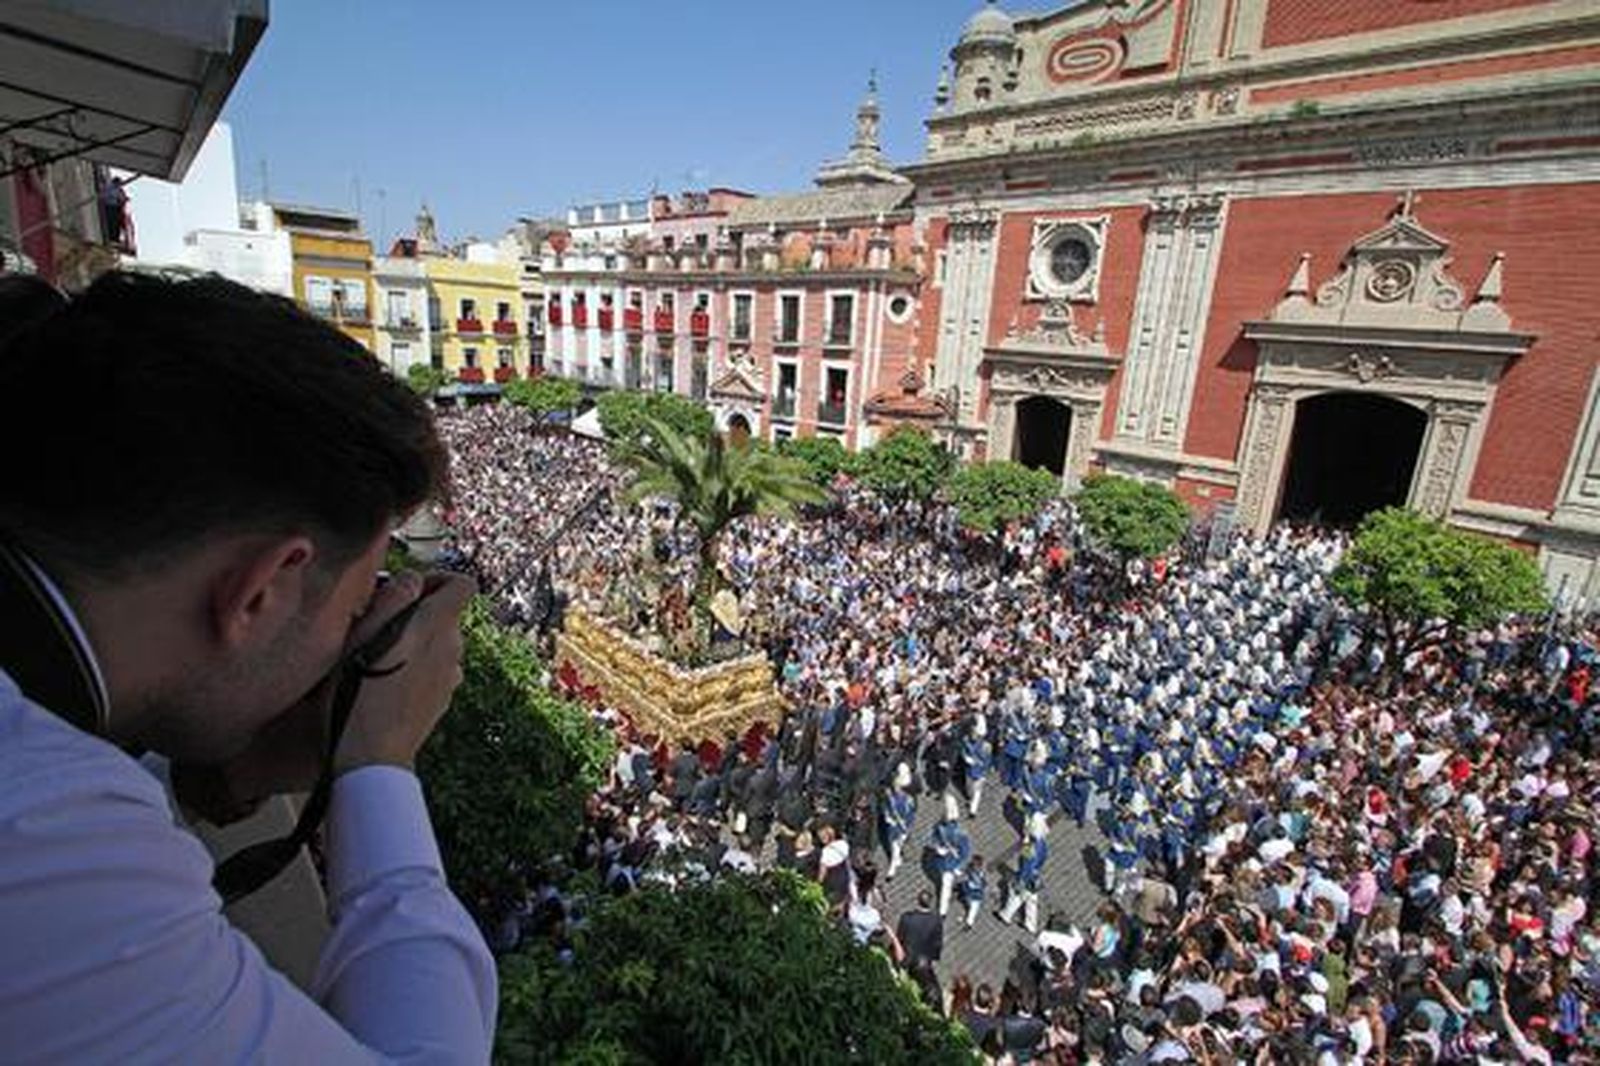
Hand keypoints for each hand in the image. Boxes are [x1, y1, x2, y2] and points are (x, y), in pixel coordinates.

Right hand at [333, 571, 475, 773]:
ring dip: (414, 642)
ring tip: (375, 658)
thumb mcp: (362, 635)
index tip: (406, 591)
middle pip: (446, 614)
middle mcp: (453, 648)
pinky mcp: (443, 700)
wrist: (373, 755)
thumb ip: (393, 598)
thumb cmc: (358, 693)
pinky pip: (434, 670)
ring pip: (438, 643)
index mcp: (437, 625)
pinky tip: (386, 684)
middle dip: (416, 613)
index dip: (436, 579)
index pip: (462, 584)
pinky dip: (416, 668)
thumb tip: (413, 579)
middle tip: (377, 627)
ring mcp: (451, 677)